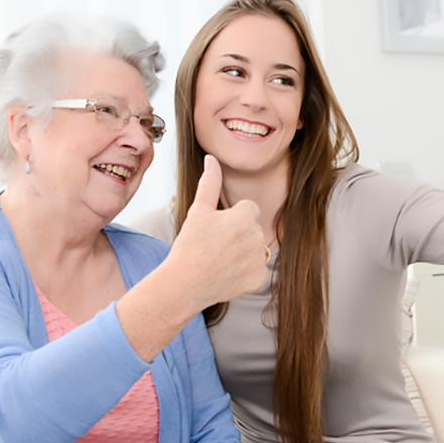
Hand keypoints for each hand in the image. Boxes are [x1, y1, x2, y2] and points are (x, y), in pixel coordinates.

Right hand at [165, 155, 268, 310]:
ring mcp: (259, 260)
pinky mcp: (258, 279)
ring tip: (220, 260)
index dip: (232, 217)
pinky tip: (227, 274)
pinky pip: (257, 271)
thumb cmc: (189, 245)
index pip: (249, 208)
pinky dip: (246, 273)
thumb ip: (210, 183)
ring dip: (243, 253)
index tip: (217, 229)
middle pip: (253, 229)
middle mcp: (257, 237)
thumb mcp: (198, 211)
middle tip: (215, 245)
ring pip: (256, 250)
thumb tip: (212, 159)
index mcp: (245, 217)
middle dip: (239, 235)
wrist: (184, 283)